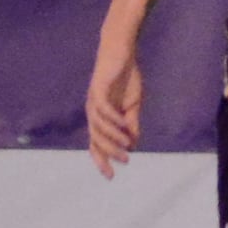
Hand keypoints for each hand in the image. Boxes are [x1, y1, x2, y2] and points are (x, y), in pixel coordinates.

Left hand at [85, 37, 144, 168]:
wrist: (121, 52)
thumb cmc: (126, 77)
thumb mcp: (133, 104)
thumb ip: (131, 123)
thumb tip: (132, 144)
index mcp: (101, 118)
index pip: (97, 144)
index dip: (102, 160)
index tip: (111, 176)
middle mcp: (93, 112)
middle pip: (96, 139)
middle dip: (109, 153)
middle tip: (125, 161)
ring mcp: (94, 101)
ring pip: (98, 127)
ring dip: (112, 138)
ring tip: (127, 146)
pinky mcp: (98, 89)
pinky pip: (103, 109)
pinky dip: (113, 119)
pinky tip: (124, 125)